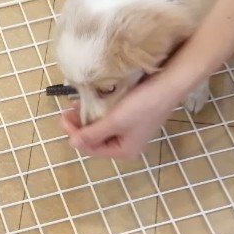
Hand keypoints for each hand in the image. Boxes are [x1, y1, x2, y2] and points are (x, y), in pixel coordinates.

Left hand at [61, 73, 181, 159]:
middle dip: (80, 126)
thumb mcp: (115, 121)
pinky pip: (110, 117)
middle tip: (67, 111)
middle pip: (96, 139)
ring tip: (76, 104)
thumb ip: (93, 134)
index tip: (63, 117)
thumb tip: (72, 145)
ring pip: (102, 127)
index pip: (91, 148)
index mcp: (124, 151)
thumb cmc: (143, 105)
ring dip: (87, 116)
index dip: (74, 135)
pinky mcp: (133, 116)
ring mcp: (131, 130)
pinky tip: (91, 100)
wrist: (170, 83)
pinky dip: (98, 110)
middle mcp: (128, 144)